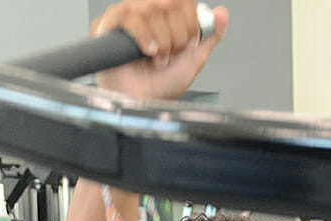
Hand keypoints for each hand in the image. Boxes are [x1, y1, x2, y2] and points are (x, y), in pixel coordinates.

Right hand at [92, 0, 227, 99]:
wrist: (142, 101)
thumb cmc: (162, 83)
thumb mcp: (194, 59)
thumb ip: (210, 36)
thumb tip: (222, 13)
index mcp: (166, 14)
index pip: (184, 0)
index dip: (190, 25)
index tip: (186, 45)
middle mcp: (147, 9)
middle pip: (170, 3)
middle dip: (177, 37)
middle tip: (169, 55)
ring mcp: (127, 14)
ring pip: (151, 9)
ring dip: (161, 42)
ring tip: (156, 58)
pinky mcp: (108, 23)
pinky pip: (129, 16)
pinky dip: (144, 37)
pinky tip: (146, 52)